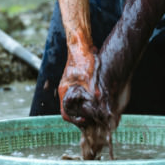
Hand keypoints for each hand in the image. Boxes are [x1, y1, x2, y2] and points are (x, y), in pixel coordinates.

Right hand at [55, 0, 96, 123]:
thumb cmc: (83, 59)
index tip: (86, 120)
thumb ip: (93, 90)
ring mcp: (70, 85)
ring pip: (75, 103)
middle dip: (81, 116)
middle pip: (70, 110)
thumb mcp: (89, 77)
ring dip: (85, 108)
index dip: (76, 120)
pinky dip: (87, 100)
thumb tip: (99, 102)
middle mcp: (66, 89)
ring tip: (96, 111)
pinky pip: (79, 95)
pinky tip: (97, 99)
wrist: (80, 43)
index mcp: (65, 91)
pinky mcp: (76, 81)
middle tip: (93, 119)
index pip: (65, 114)